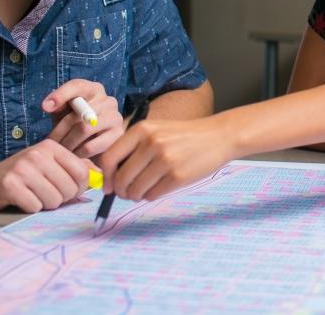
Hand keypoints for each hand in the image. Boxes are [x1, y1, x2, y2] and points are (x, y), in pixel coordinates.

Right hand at [0, 139, 92, 212]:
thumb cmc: (22, 176)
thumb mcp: (48, 165)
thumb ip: (73, 168)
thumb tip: (99, 176)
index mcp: (51, 147)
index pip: (82, 172)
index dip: (79, 188)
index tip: (68, 190)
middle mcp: (37, 154)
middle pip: (70, 189)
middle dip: (60, 198)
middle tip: (44, 193)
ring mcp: (22, 168)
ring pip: (54, 200)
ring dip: (45, 204)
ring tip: (32, 195)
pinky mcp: (10, 185)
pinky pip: (35, 207)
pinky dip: (30, 208)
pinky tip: (20, 199)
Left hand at [43, 79, 124, 158]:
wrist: (93, 142)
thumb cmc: (73, 123)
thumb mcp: (62, 111)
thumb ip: (56, 104)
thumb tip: (47, 106)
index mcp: (94, 89)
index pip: (78, 86)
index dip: (61, 95)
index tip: (45, 108)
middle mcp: (109, 101)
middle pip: (79, 113)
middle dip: (60, 130)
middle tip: (49, 143)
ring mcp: (116, 118)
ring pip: (85, 129)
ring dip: (68, 143)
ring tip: (59, 150)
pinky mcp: (118, 136)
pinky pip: (92, 146)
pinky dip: (78, 153)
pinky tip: (72, 155)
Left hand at [99, 115, 233, 200]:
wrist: (218, 136)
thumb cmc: (184, 136)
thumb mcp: (157, 131)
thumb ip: (134, 148)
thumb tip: (112, 178)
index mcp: (142, 129)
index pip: (109, 158)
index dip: (105, 177)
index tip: (108, 186)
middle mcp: (152, 143)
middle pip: (121, 178)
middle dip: (121, 191)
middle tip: (127, 193)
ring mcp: (166, 160)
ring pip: (135, 190)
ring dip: (136, 195)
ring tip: (144, 190)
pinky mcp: (178, 176)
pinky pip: (152, 195)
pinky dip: (151, 196)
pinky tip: (159, 188)